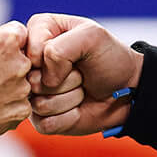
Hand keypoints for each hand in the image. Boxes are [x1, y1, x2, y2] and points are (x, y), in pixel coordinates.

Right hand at [0, 23, 32, 145]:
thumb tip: (4, 44)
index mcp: (6, 42)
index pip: (20, 33)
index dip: (6, 43)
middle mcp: (20, 63)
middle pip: (24, 59)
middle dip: (10, 64)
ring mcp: (24, 89)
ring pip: (23, 82)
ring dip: (10, 86)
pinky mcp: (23, 111)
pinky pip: (21, 103)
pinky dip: (9, 105)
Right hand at [24, 13, 141, 136]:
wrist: (127, 89)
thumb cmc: (110, 58)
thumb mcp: (91, 36)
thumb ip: (59, 48)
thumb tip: (45, 80)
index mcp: (39, 33)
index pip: (28, 50)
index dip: (51, 57)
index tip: (74, 54)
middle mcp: (31, 63)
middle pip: (32, 79)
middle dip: (65, 78)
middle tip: (81, 72)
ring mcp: (35, 91)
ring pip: (39, 104)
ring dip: (70, 98)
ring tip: (81, 87)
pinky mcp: (41, 118)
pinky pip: (45, 123)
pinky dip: (69, 117)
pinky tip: (78, 107)